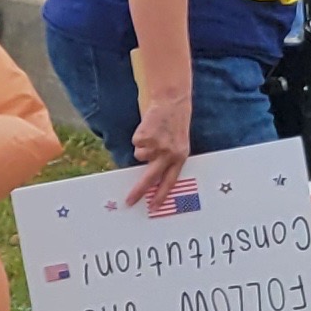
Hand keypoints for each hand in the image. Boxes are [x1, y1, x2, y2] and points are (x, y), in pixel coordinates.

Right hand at [127, 92, 191, 207]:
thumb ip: (168, 159)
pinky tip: (148, 128)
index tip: (153, 208)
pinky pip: (136, 143)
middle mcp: (169, 154)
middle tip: (129, 201)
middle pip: (150, 178)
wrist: (172, 102)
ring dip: (142, 147)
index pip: (170, 181)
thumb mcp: (177, 144)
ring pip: (139, 156)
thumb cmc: (174, 124)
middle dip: (139, 191)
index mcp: (180, 157)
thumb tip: (151, 177)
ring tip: (152, 135)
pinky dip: (139, 136)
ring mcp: (157, 146)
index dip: (161, 195)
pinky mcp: (146, 137)